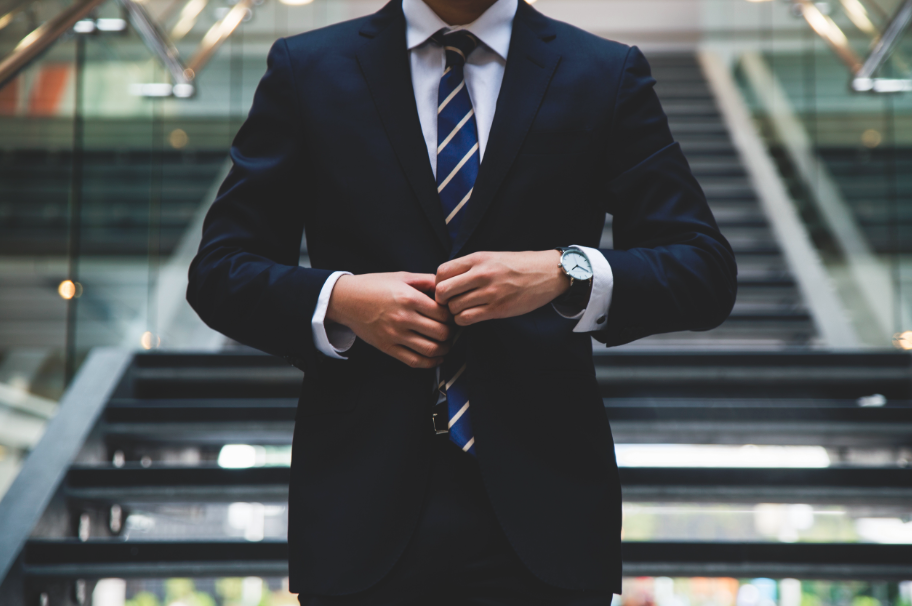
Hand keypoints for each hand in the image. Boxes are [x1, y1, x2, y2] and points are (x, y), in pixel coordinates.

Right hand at [327, 272, 454, 368]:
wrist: (346, 300)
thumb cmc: (374, 286)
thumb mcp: (401, 276)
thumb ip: (426, 280)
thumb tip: (447, 286)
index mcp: (409, 298)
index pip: (443, 313)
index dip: (452, 316)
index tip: (452, 315)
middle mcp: (403, 318)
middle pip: (441, 333)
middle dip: (451, 333)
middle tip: (452, 330)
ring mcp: (395, 335)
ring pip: (431, 349)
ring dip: (444, 349)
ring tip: (446, 344)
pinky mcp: (387, 347)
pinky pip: (414, 361)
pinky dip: (430, 363)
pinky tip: (436, 358)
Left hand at [435, 251, 569, 325]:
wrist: (547, 273)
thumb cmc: (518, 265)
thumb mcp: (491, 257)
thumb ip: (469, 267)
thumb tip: (445, 280)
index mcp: (477, 258)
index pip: (441, 272)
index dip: (438, 283)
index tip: (446, 289)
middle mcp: (481, 274)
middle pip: (442, 291)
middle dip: (442, 300)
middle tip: (450, 302)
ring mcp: (490, 292)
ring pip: (454, 308)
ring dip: (454, 312)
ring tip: (463, 309)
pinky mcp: (498, 309)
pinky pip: (467, 318)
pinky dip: (464, 320)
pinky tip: (471, 316)